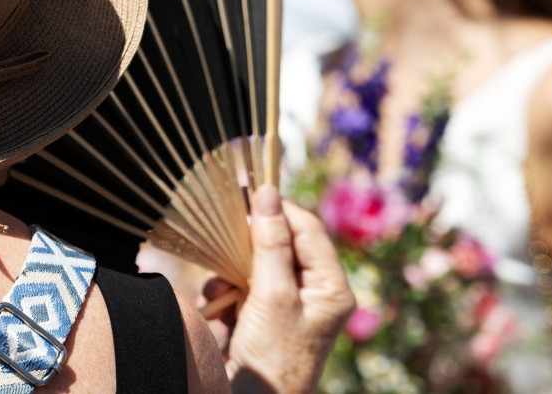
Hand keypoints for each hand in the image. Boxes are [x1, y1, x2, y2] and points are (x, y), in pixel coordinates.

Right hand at [219, 185, 354, 392]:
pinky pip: (245, 287)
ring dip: (234, 271)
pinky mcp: (266, 318)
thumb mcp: (272, 296)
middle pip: (283, 244)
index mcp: (332, 288)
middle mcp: (316, 294)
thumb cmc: (272, 358)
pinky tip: (218, 307)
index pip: (309, 229)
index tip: (247, 192)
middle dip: (250, 245)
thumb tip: (267, 193)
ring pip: (259, 264)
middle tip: (226, 237)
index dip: (279, 209)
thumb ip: (270, 243)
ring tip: (221, 289)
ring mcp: (291, 307)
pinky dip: (227, 291)